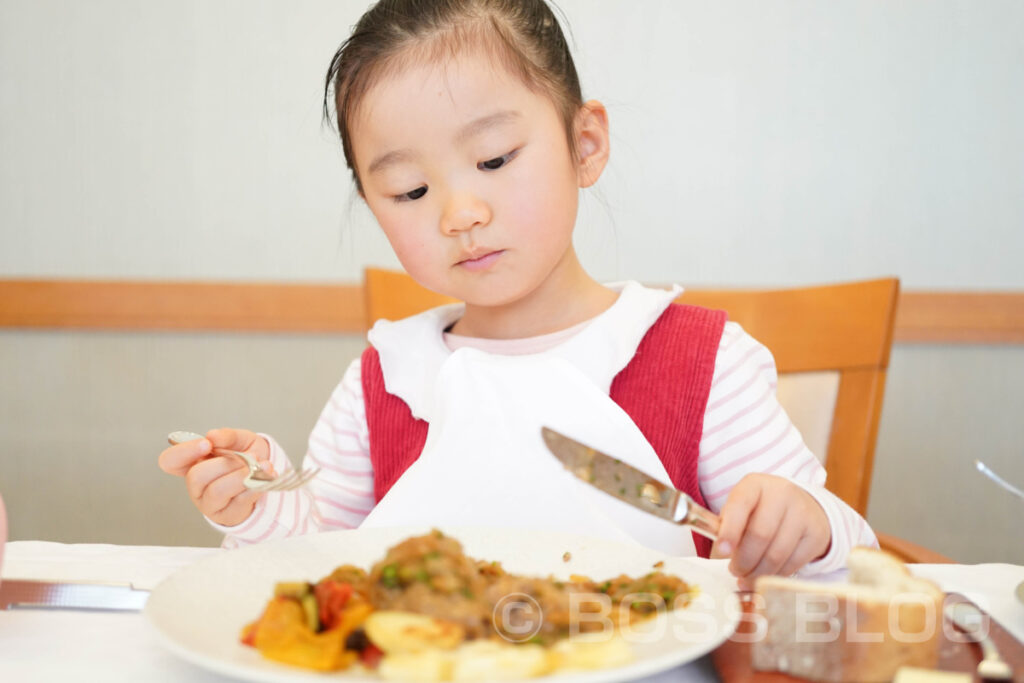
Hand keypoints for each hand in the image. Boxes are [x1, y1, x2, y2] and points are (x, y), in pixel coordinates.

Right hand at [158, 428, 273, 526]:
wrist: (267, 476)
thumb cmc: (247, 458)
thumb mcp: (241, 440)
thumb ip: (228, 436)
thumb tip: (213, 436)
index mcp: (193, 463)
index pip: (170, 461)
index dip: (183, 452)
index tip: (207, 444)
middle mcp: (197, 485)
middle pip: (196, 477)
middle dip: (224, 464)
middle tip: (247, 456)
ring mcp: (209, 503)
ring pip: (217, 491)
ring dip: (241, 476)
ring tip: (259, 466)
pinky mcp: (227, 515)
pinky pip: (238, 501)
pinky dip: (254, 486)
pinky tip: (263, 477)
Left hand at [710, 473, 830, 590]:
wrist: (802, 506)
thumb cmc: (761, 510)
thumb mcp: (741, 509)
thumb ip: (726, 526)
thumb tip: (719, 552)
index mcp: (755, 484)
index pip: (740, 505)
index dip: (730, 530)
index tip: (722, 551)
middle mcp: (782, 494)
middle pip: (760, 534)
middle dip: (744, 560)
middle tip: (735, 571)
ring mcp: (803, 513)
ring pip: (777, 553)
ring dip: (758, 573)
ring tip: (747, 577)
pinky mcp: (816, 534)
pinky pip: (793, 563)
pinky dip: (776, 576)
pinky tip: (766, 577)